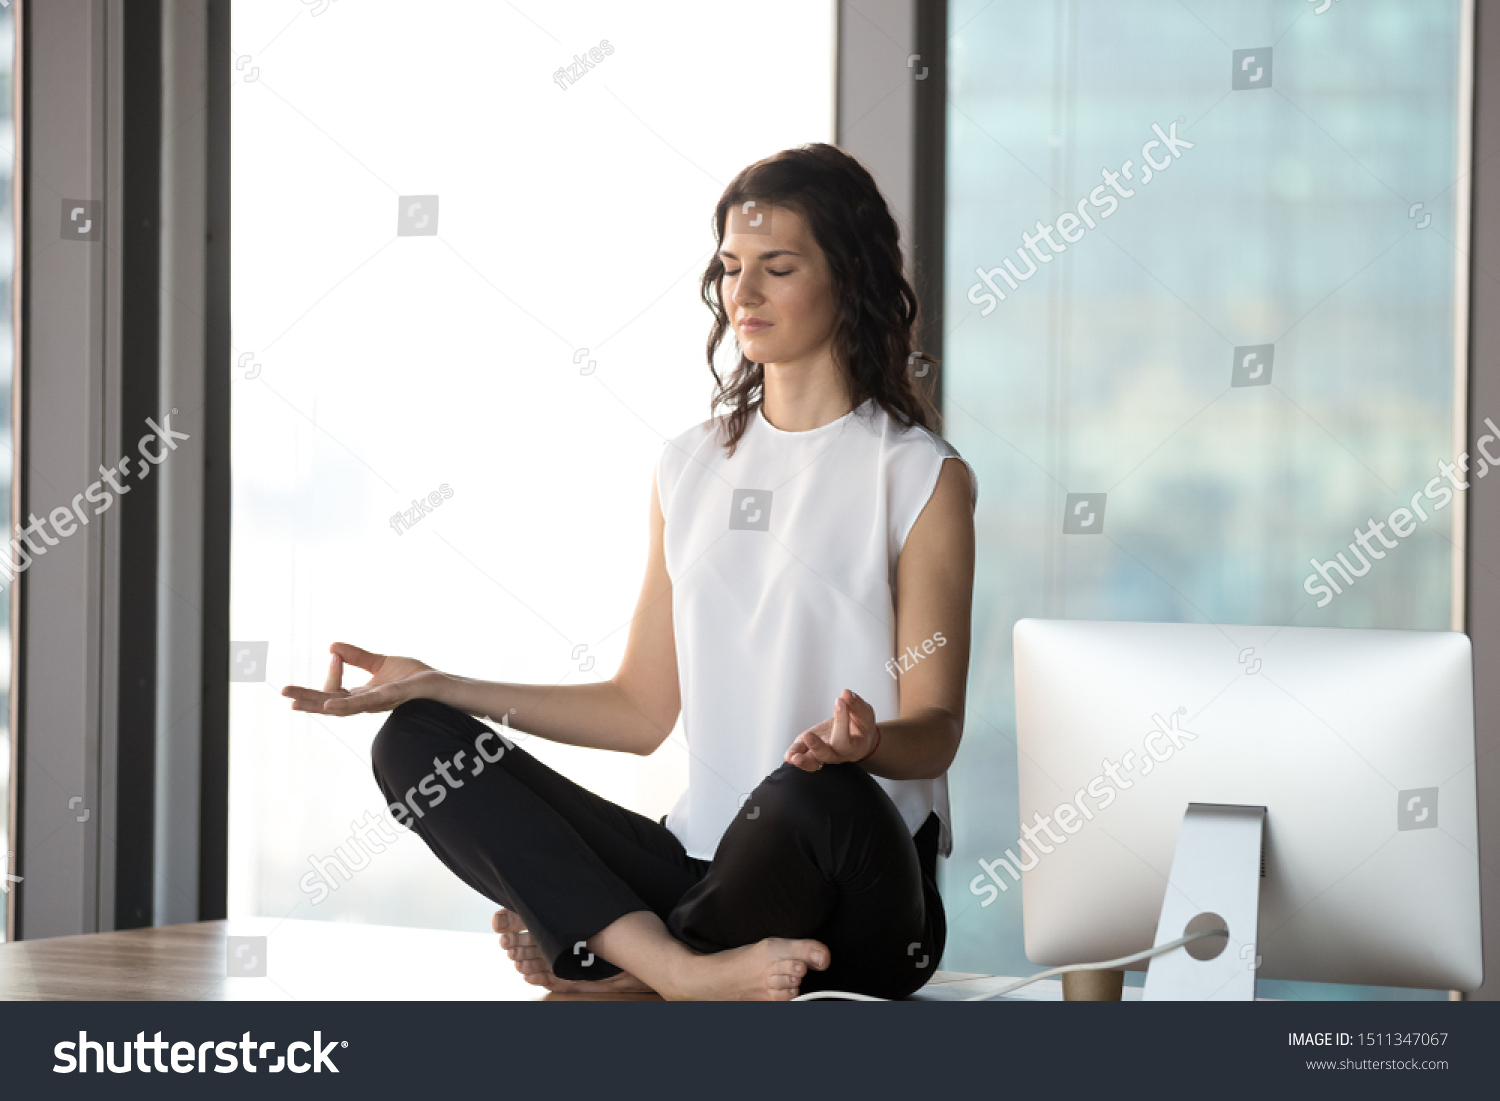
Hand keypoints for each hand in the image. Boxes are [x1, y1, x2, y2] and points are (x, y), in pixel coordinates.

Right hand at [281, 642, 436, 716]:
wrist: (439, 683)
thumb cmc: (412, 677)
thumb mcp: (379, 663)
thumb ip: (357, 657)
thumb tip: (331, 646)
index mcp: (361, 696)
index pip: (335, 690)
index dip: (331, 672)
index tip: (334, 652)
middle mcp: (366, 703)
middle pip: (330, 704)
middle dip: (306, 699)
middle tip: (283, 694)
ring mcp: (377, 702)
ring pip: (342, 707)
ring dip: (318, 704)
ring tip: (297, 703)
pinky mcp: (391, 696)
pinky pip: (364, 703)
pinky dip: (346, 704)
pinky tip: (330, 704)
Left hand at [784, 689, 879, 770]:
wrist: (858, 736)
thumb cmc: (861, 726)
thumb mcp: (864, 713)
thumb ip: (856, 705)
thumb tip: (846, 694)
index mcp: (854, 748)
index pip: (845, 738)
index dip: (841, 720)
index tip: (840, 701)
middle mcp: (837, 755)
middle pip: (826, 755)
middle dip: (816, 746)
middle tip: (809, 736)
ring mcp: (823, 754)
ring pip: (812, 762)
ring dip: (802, 760)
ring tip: (793, 757)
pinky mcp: (811, 748)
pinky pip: (802, 755)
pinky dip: (794, 754)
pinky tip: (788, 755)